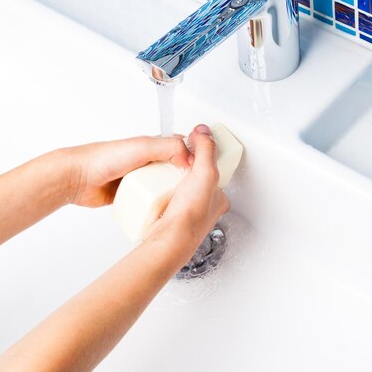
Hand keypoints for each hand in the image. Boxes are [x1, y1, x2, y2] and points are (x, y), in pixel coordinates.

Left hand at [66, 135, 190, 207]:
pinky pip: (148, 200)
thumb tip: (190, 155)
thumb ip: (167, 147)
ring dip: (170, 195)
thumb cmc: (102, 158)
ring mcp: (138, 179)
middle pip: (174, 171)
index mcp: (151, 147)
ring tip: (181, 205)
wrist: (78, 178)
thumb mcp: (141, 147)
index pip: (180, 149)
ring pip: (162, 188)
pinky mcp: (131, 194)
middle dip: (185, 181)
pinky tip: (161, 211)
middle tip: (194, 192)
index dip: (194, 157)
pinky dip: (155, 205)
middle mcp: (146, 162)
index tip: (206, 169)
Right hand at [145, 124, 229, 262]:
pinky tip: (152, 192)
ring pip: (178, 192)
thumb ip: (206, 150)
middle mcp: (204, 209)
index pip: (213, 173)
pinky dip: (157, 196)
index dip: (203, 161)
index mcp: (218, 200)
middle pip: (194, 182)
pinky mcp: (169, 219)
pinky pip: (163, 202)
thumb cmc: (191, 216)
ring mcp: (186, 215)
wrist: (170, 239)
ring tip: (159, 177)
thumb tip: (203, 132)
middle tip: (173, 167)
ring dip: (168, 185)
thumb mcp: (205, 173)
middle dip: (183, 174)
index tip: (192, 152)